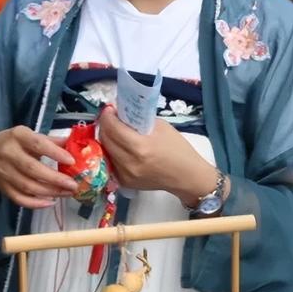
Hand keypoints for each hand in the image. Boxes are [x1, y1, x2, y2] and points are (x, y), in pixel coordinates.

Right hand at [0, 125, 77, 208]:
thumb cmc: (13, 143)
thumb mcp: (29, 135)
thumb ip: (50, 140)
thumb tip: (73, 143)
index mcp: (17, 136)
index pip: (37, 144)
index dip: (55, 153)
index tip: (71, 161)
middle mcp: (8, 153)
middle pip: (32, 169)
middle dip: (55, 179)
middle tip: (73, 184)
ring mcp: (4, 172)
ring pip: (28, 186)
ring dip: (50, 192)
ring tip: (67, 193)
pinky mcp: (3, 187)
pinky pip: (20, 199)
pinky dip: (36, 204)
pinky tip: (50, 202)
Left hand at [98, 107, 218, 205]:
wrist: (187, 176)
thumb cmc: (178, 148)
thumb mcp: (161, 127)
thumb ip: (139, 119)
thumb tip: (122, 112)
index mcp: (140, 146)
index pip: (113, 128)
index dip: (107, 116)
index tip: (110, 109)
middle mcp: (129, 162)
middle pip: (106, 139)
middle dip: (105, 125)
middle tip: (110, 117)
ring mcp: (126, 174)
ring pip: (106, 151)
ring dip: (107, 138)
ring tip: (114, 130)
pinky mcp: (125, 182)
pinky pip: (112, 162)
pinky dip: (113, 152)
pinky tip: (119, 146)